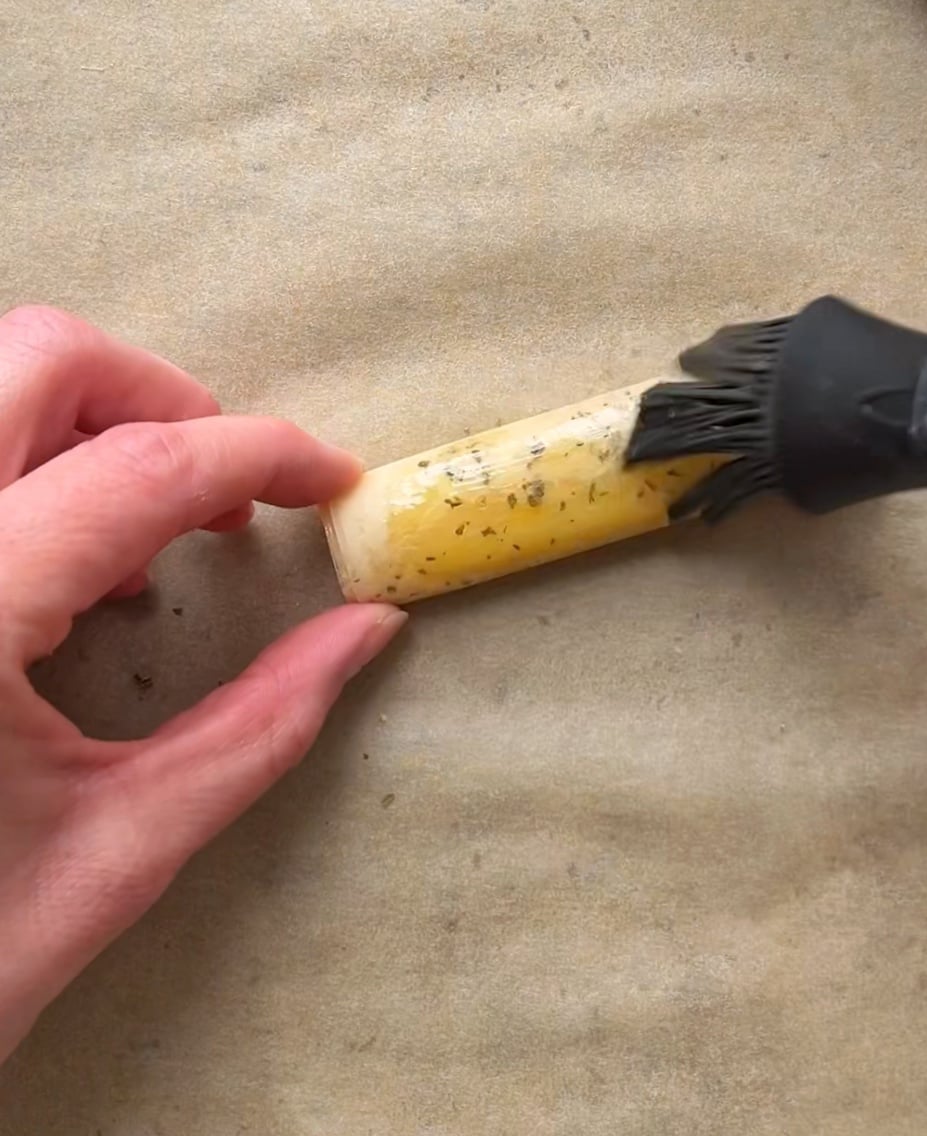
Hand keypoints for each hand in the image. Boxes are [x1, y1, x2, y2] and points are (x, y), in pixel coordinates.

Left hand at [0, 306, 403, 1061]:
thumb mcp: (125, 844)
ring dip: (100, 426)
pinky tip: (76, 572)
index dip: (264, 456)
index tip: (334, 481)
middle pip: (39, 359)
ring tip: (157, 539)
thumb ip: (262, 724)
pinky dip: (45, 472)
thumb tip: (366, 630)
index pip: (143, 469)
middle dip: (166, 399)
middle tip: (230, 493)